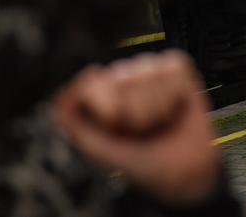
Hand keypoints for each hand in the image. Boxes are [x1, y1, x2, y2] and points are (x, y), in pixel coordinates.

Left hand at [52, 51, 220, 206]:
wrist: (185, 176)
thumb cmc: (143, 164)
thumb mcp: (101, 151)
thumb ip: (74, 125)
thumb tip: (60, 98)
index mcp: (101, 96)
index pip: (95, 82)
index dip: (109, 109)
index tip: (117, 127)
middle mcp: (124, 80)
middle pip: (123, 77)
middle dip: (136, 111)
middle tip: (142, 129)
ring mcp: (151, 73)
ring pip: (149, 72)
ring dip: (158, 106)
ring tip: (160, 121)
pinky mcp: (178, 71)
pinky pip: (173, 69)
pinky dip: (176, 93)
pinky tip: (175, 108)